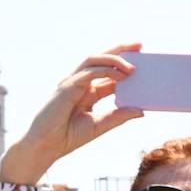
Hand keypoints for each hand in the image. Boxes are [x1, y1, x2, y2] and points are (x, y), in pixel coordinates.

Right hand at [3, 45, 143, 180]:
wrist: (47, 145)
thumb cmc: (69, 136)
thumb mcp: (100, 125)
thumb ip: (119, 116)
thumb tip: (142, 110)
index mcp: (88, 91)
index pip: (108, 72)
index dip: (125, 65)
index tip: (143, 61)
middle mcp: (81, 83)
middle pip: (101, 59)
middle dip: (120, 50)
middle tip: (139, 45)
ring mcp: (72, 82)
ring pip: (94, 60)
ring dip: (114, 59)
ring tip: (132, 65)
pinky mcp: (67, 86)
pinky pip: (88, 72)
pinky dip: (105, 71)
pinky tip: (120, 75)